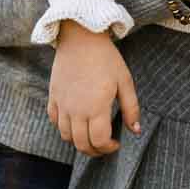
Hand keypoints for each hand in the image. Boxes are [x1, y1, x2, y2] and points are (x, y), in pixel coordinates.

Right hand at [47, 21, 141, 156]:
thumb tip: (136, 131)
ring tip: (90, 136)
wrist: (81, 37)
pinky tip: (75, 122)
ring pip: (66, 136)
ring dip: (79, 142)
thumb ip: (131, 108)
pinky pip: (55, 121)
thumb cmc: (106, 58)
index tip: (116, 143)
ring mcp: (62, 104)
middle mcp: (76, 110)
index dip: (109, 148)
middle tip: (105, 145)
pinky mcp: (54, 96)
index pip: (99, 141)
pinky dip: (64, 128)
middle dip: (95, 151)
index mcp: (96, 107)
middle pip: (81, 144)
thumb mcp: (125, 81)